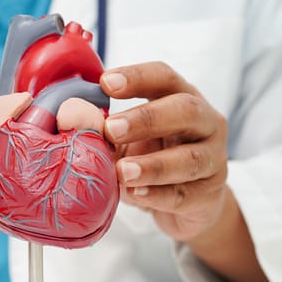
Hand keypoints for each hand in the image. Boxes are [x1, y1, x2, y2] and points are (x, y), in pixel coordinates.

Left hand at [100, 62, 270, 281]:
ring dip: (153, 165)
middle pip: (185, 110)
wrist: (185, 205)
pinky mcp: (208, 195)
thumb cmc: (151, 158)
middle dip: (147, 118)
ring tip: (122, 172)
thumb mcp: (126, 139)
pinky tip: (135, 194)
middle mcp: (205, 123)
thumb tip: (68, 118)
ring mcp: (213, 160)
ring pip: (190, 158)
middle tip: (111, 129)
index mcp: (181, 98)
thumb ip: (104, 129)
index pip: (164, 78)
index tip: (105, 82)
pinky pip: (185, 195)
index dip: (137, 77)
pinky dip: (157, 196)